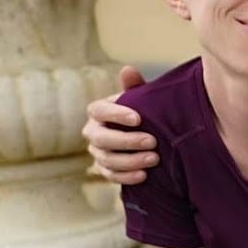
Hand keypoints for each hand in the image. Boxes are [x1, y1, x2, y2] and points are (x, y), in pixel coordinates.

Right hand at [84, 66, 157, 184]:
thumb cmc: (144, 114)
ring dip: (130, 160)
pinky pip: (111, 176)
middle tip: (153, 141)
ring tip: (154, 159)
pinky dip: (127, 177)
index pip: (99, 110)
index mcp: (99, 111)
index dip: (116, 114)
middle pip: (101, 138)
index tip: (138, 118)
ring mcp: (97, 152)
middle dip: (127, 141)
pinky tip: (144, 175)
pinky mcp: (104, 170)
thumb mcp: (142, 100)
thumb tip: (128, 70)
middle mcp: (93, 131)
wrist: (148, 139)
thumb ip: (135, 87)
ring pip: (106, 159)